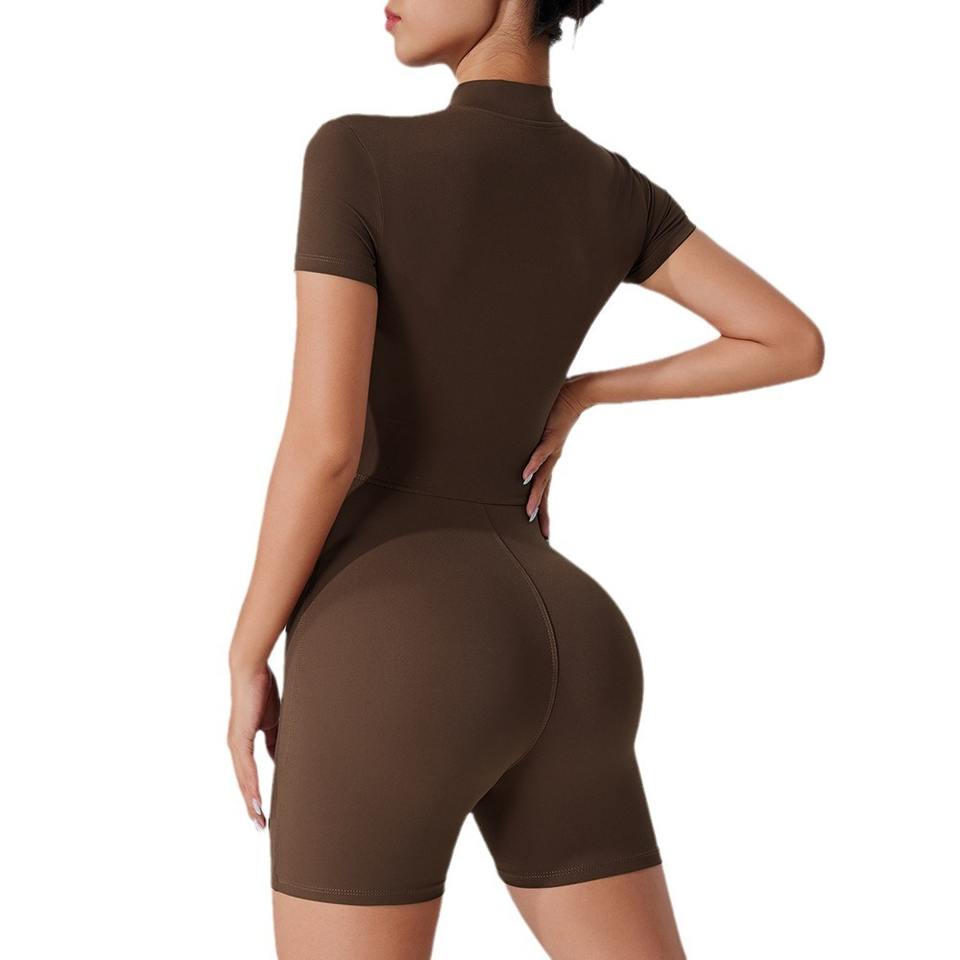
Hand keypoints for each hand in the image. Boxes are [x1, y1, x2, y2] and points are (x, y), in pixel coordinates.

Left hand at [227, 662, 280, 830]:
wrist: (251, 670)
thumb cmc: (262, 690)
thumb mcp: (274, 720)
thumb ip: (276, 740)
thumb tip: (280, 757)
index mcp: (244, 743)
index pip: (250, 774)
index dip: (255, 793)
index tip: (263, 811)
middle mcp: (236, 747)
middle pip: (244, 783)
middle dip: (252, 805)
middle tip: (261, 826)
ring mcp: (236, 743)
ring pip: (243, 779)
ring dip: (251, 801)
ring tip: (258, 819)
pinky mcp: (239, 738)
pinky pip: (246, 767)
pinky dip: (250, 784)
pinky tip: (255, 798)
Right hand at [521, 377, 591, 539]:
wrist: (578, 392)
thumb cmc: (557, 410)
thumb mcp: (542, 431)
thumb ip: (534, 440)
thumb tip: (523, 449)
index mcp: (549, 460)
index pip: (544, 489)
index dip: (543, 510)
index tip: (543, 531)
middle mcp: (551, 458)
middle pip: (544, 490)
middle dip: (542, 512)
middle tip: (540, 533)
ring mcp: (552, 449)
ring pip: (542, 477)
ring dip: (535, 496)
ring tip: (529, 513)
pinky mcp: (551, 436)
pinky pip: (540, 453)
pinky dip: (533, 465)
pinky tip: (524, 478)